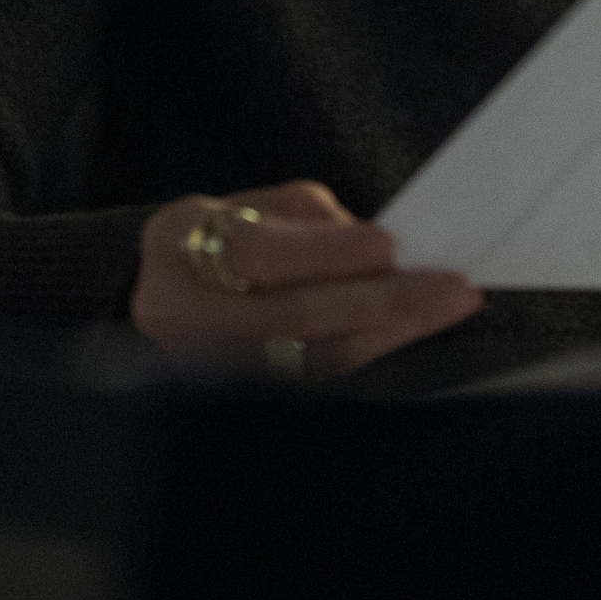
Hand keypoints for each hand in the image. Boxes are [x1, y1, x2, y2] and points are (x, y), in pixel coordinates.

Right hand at [128, 179, 480, 382]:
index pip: (259, 256)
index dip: (326, 253)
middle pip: (294, 317)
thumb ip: (311, 222)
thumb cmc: (213, 234)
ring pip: (313, 355)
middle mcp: (186, 317)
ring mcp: (210, 367)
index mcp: (177, 248)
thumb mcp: (248, 203)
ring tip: (448, 304)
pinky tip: (415, 325)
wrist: (149, 292)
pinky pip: (317, 373)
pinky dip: (371, 346)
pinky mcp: (241, 395)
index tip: (392, 244)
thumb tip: (382, 250)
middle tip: (451, 286)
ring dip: (389, 329)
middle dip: (381, 300)